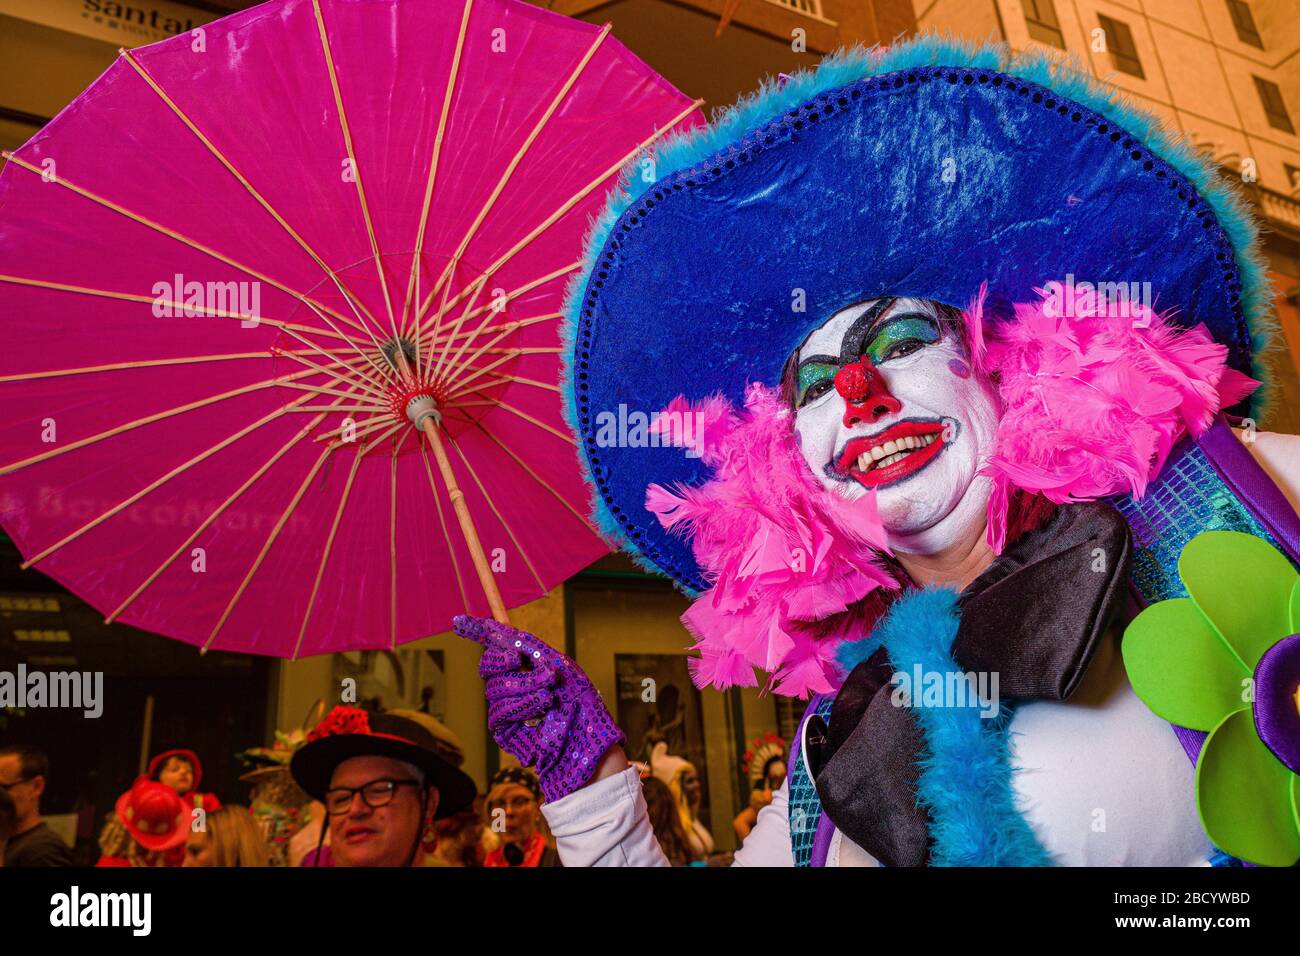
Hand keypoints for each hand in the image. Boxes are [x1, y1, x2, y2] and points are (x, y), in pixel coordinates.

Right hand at [453, 615, 625, 802]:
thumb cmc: (580, 700)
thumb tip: (497, 630)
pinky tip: (543, 706)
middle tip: (528, 664)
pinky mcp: (504, 731)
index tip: (457, 621)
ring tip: (550, 693)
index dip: (476, 632)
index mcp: (525, 666)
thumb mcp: (557, 663)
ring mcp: (506, 709)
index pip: (494, 647)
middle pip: (488, 665)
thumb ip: (526, 645)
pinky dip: (523, 704)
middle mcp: (512, 686)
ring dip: (526, 685)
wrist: (589, 737)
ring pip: (496, 688)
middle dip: (508, 661)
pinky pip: (499, 711)